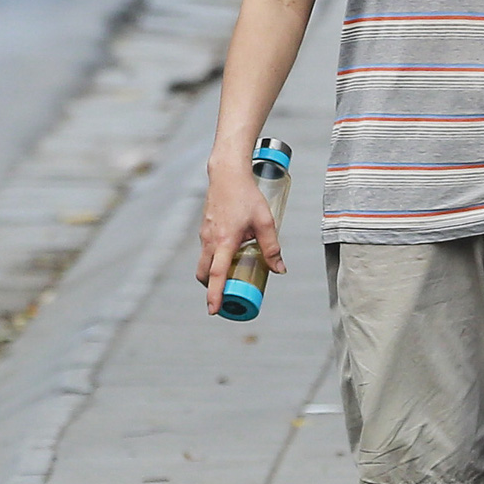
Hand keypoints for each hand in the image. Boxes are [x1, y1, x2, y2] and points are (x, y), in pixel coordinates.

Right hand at [196, 155, 283, 316]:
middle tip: (225, 296)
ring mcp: (204, 235)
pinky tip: (230, 252)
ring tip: (231, 274)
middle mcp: (210, 240)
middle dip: (211, 288)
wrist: (227, 174)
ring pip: (203, 262)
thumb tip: (279, 269)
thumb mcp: (265, 221)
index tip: (214, 309)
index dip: (215, 294)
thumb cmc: (246, 195)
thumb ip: (272, 247)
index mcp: (224, 241)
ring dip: (213, 273)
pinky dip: (214, 259)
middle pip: (204, 274)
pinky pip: (206, 251)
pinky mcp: (204, 229)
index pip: (217, 274)